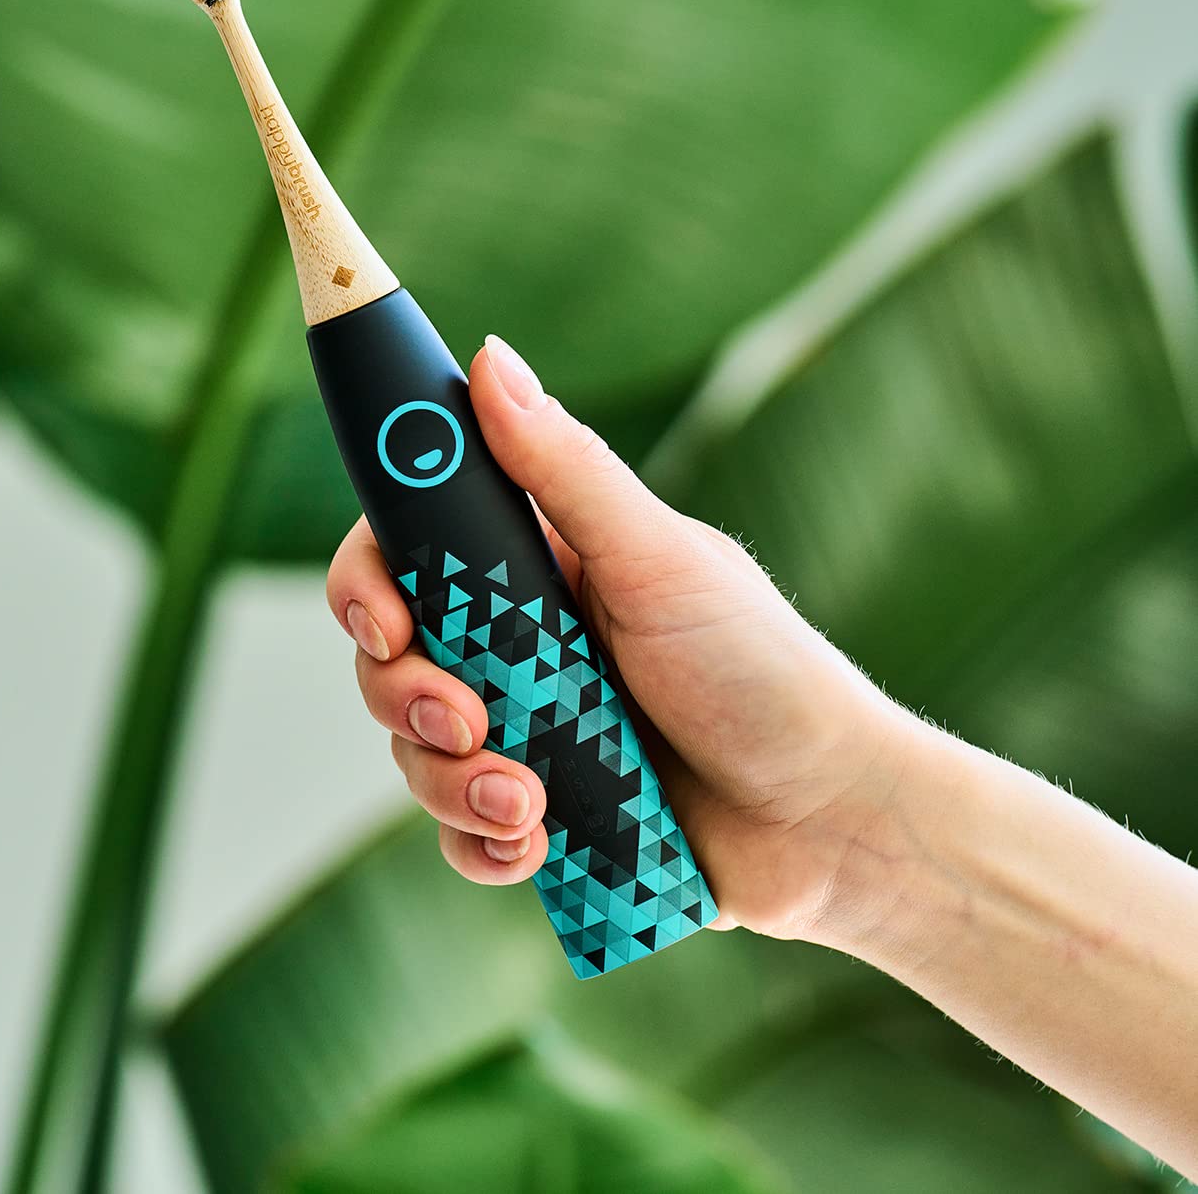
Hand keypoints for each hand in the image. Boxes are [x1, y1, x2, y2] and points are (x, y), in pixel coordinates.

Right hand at [326, 334, 912, 941]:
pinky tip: (534, 844)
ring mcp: (524, 732)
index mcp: (536, 567)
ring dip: (453, 782)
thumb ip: (566, 471)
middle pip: (391, 656)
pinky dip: (482, 842)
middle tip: (467, 718)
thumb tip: (489, 357)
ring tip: (531, 803)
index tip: (384, 617)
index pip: (408, 549)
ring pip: (416, 750)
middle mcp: (516, 644)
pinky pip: (458, 832)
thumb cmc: (763, 670)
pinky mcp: (537, 816)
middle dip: (407, 695)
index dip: (371, 580)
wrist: (831, 820)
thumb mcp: (660, 561)